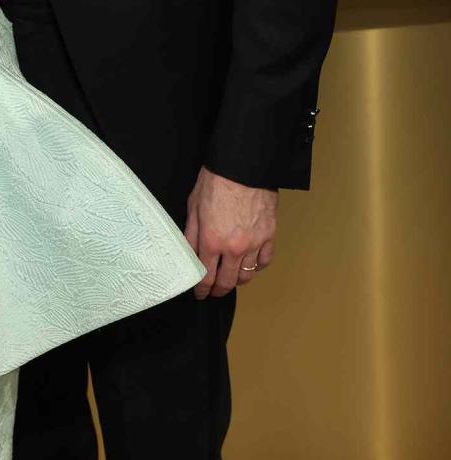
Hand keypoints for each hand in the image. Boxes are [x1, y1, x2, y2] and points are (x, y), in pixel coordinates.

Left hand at [184, 166, 277, 299]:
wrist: (244, 166)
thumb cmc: (216, 181)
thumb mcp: (194, 206)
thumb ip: (191, 234)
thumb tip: (189, 254)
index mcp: (212, 241)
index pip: (206, 277)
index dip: (202, 290)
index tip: (200, 294)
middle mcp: (234, 248)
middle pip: (227, 282)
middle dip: (218, 290)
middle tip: (214, 292)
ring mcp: (255, 243)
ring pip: (247, 275)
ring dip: (237, 281)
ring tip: (231, 278)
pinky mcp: (269, 235)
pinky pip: (264, 261)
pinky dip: (256, 267)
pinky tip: (250, 265)